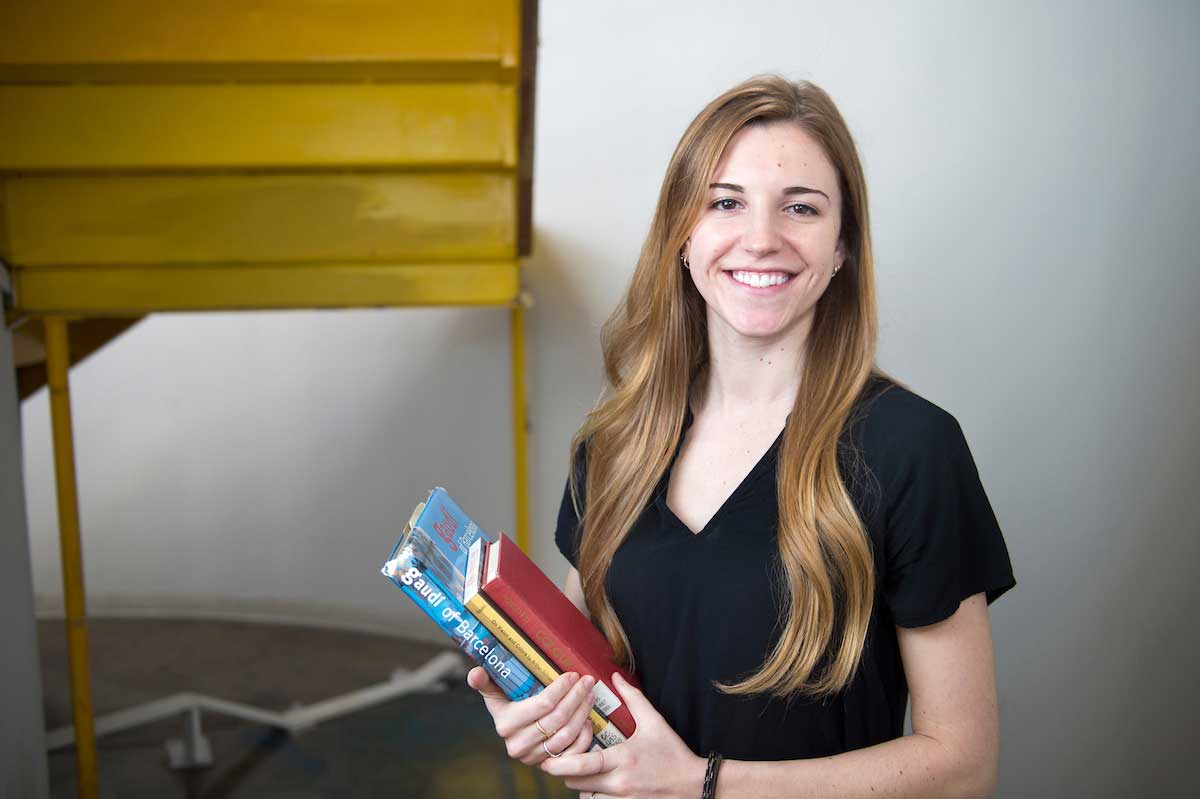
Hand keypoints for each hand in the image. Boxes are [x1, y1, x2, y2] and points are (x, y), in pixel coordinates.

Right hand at [467, 666, 596, 765]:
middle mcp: (519, 744)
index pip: (542, 705)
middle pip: (558, 718)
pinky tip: (587, 718)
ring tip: (589, 694)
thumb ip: (485, 682)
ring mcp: (534, 757)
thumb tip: (475, 672)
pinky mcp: (548, 765)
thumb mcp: (495, 695)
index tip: (572, 674)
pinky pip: (573, 752)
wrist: (515, 737)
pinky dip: (584, 735)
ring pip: (567, 734)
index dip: (561, 688)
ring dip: (583, 712)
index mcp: (506, 724)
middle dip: (576, 696)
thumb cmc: (507, 708)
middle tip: (587, 681)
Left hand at [539, 673, 706, 798]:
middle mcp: (618, 784)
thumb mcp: (654, 722)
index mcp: (622, 759)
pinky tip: (600, 783)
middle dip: (566, 770)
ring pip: (584, 796)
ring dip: (580, 783)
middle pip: (575, 782)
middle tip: (567, 755)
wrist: (694, 786)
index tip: (547, 759)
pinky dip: (593, 795)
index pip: (582, 765)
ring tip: (585, 769)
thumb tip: (615, 677)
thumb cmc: (673, 754)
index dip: (560, 764)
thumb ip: (632, 698)